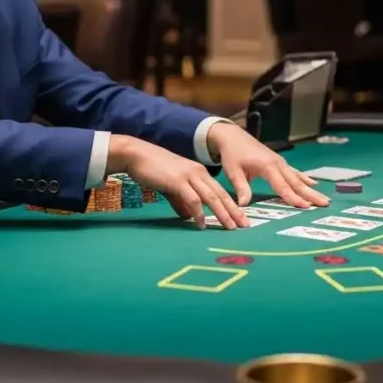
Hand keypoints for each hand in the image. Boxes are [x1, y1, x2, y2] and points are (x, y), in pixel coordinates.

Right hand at [108, 135, 248, 229]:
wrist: (137, 155)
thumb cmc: (153, 169)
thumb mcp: (172, 186)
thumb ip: (181, 201)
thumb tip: (188, 217)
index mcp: (199, 173)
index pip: (220, 191)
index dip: (232, 206)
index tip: (241, 219)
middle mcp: (198, 173)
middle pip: (221, 195)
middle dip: (234, 211)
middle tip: (245, 226)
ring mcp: (189, 176)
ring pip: (211, 197)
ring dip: (222, 213)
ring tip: (229, 228)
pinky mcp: (178, 181)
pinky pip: (192, 199)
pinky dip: (198, 213)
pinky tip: (201, 224)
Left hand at [207, 122, 328, 209]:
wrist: (233, 136)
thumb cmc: (232, 154)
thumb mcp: (233, 171)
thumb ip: (241, 188)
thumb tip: (244, 205)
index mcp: (267, 166)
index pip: (282, 186)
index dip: (293, 197)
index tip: (305, 206)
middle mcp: (277, 163)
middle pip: (296, 182)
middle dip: (310, 194)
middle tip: (325, 203)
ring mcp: (280, 162)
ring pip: (298, 178)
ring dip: (311, 189)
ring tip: (324, 198)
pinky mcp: (279, 162)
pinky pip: (294, 172)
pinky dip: (304, 178)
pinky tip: (313, 183)